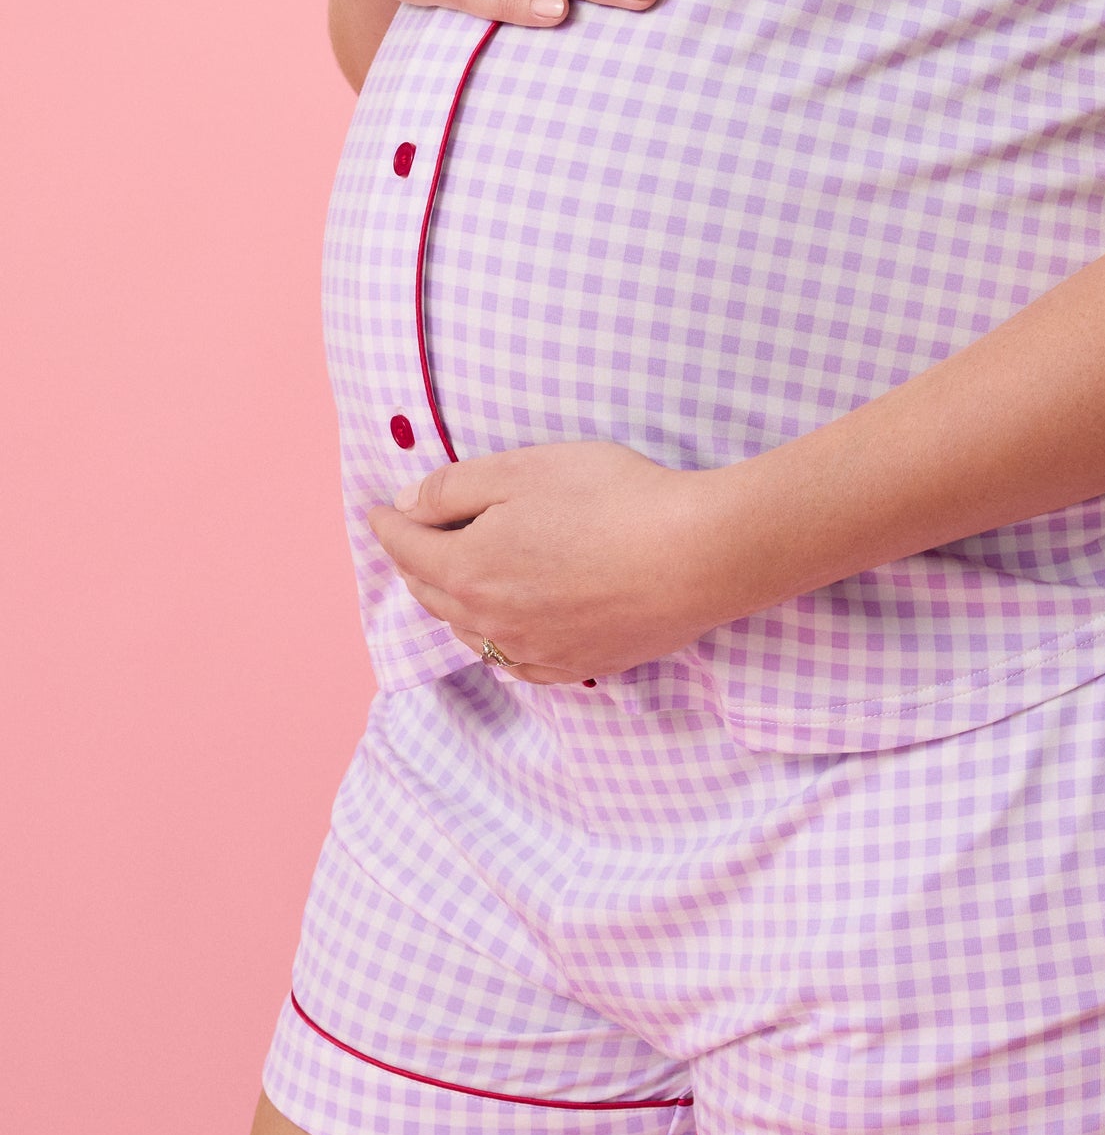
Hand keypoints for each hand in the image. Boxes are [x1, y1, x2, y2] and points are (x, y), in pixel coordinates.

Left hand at [366, 442, 744, 683]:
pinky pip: (515, 662)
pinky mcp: (578, 666)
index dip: (387, 524)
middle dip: (412, 564)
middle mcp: (492, 621)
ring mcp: (535, 651)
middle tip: (409, 540)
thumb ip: (455, 488)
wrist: (697, 554)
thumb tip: (411, 506)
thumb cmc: (613, 498)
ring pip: (471, 633)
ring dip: (451, 604)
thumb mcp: (524, 468)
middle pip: (431, 595)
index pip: (406, 548)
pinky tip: (503, 632)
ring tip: (451, 581)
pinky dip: (495, 641)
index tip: (378, 510)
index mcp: (468, 569)